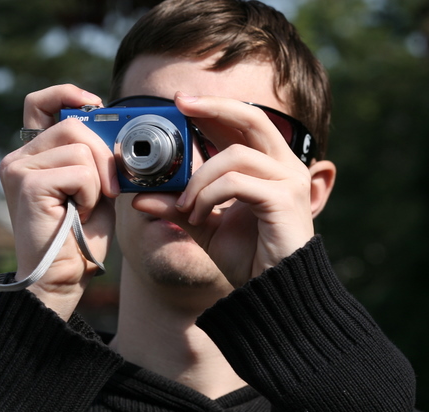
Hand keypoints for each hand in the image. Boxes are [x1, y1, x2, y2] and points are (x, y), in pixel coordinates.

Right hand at [0, 85, 118, 317]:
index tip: (95, 104)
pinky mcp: (26, 184)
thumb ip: (94, 155)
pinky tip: (79, 214)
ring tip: (86, 207)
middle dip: (104, 154)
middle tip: (111, 188)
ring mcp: (17, 169)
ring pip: (79, 146)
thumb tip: (113, 124)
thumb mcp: (94, 186)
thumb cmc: (80, 236)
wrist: (63, 278)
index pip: (39, 103)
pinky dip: (91, 194)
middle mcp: (18, 158)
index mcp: (33, 155)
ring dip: (98, 181)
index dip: (67, 94)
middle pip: (73, 123)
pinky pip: (79, 171)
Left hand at [132, 92, 334, 287]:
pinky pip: (236, 183)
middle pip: (252, 117)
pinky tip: (197, 216)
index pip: (242, 124)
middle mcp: (284, 167)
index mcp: (268, 167)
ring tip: (185, 208)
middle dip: (214, 107)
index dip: (214, 109)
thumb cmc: (248, 258)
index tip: (181, 102)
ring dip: (199, 179)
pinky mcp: (286, 199)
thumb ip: (177, 207)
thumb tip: (139, 196)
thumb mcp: (204, 227)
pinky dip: (209, 196)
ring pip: (235, 156)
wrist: (274, 292)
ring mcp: (289, 181)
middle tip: (181, 104)